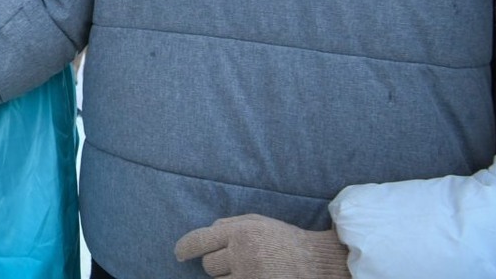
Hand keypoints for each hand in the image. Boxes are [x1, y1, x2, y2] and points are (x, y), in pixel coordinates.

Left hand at [175, 213, 349, 278]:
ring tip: (249, 272)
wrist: (317, 263)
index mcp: (239, 232)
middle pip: (209, 266)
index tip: (179, 254)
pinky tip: (245, 277)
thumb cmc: (284, 241)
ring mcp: (248, 276)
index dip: (184, 248)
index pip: (199, 240)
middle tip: (236, 263)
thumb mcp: (257, 222)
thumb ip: (229, 226)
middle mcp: (241, 253)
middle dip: (217, 265)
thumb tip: (207, 232)